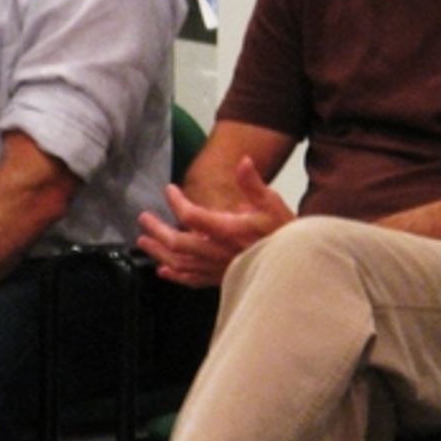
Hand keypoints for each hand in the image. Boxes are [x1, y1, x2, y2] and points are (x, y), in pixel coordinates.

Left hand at [136, 156, 294, 287]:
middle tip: (143, 217)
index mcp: (227, 230)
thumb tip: (243, 161)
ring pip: (180, 263)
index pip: (191, 215)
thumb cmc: (285, 234)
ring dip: (159, 252)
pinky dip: (176, 275)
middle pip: (177, 242)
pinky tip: (163, 271)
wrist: (298, 268)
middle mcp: (217, 252)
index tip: (170, 189)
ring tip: (143, 241)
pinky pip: (192, 280)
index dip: (176, 201)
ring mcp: (217, 269)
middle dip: (157, 229)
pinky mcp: (221, 280)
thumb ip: (253, 184)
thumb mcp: (273, 204)